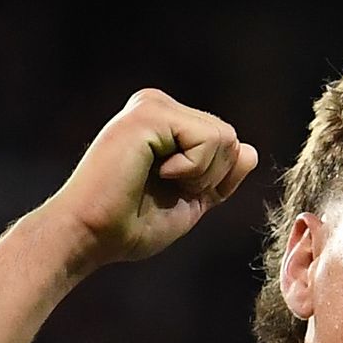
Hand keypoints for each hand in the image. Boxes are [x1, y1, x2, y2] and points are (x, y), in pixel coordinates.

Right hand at [39, 89, 259, 268]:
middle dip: (209, 177)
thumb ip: (219, 176)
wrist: (92, 236)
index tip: (170, 192)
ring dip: (200, 174)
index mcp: (164, 123)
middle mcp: (156, 106)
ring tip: (158, 179)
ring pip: (224, 137)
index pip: (224, 143)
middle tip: (163, 188)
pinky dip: (192, 169)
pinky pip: (209, 140)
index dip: (212, 180)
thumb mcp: (191, 201)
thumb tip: (250, 151)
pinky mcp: (151, 113)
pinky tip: (155, 172)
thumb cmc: (130, 225)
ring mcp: (152, 106)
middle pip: (228, 137)